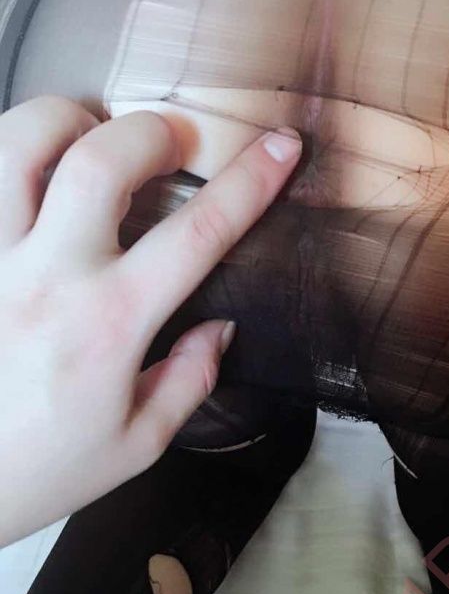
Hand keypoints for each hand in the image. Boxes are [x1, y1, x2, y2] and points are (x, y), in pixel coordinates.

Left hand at [0, 96, 301, 546]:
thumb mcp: (136, 445)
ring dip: (66, 121)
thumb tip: (219, 328)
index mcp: (109, 325)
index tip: (278, 147)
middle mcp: (47, 278)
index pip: (198, 232)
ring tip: (88, 137)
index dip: (250, 181)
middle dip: (150, 130)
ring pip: (19, 143)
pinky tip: (33, 178)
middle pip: (100, 158)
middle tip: (168, 142)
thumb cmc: (34, 472)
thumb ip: (189, 380)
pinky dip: (13, 158)